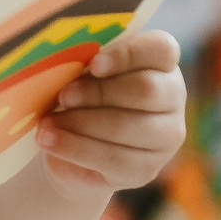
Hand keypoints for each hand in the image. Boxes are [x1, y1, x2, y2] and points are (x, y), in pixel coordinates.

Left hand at [32, 29, 185, 195]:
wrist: (70, 150)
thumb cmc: (79, 98)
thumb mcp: (81, 75)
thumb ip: (84, 65)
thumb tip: (65, 65)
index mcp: (162, 64)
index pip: (161, 49)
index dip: (128, 54)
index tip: (93, 64)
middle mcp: (173, 98)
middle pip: (146, 89)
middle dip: (98, 93)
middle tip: (63, 97)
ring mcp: (166, 137)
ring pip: (126, 126)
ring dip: (80, 122)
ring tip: (47, 122)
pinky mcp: (146, 170)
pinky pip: (111, 158)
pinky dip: (74, 147)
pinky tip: (48, 140)